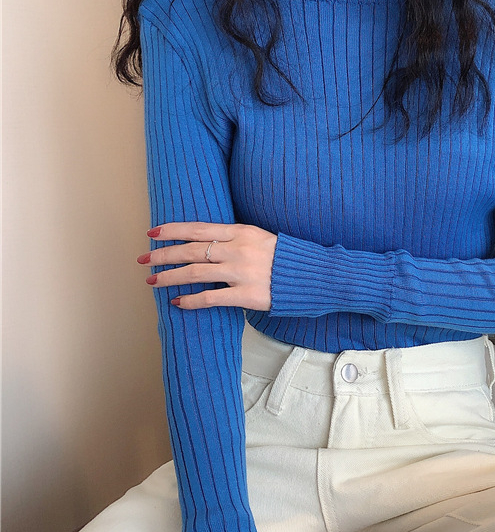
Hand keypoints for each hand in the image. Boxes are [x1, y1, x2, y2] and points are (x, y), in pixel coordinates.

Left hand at [136, 221, 276, 310]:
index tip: (152, 233)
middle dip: (162, 255)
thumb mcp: (260, 237)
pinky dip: (190, 301)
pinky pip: (210, 298)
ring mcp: (241, 273)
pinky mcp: (246, 295)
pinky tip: (177, 303)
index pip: (198, 229)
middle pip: (190, 251)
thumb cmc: (286, 257)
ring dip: (169, 277)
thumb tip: (207, 242)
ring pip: (194, 273)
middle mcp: (238, 250)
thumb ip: (235, 238)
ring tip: (153, 281)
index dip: (172, 231)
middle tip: (144, 260)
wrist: (313, 275)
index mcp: (241, 232)